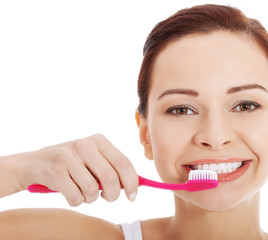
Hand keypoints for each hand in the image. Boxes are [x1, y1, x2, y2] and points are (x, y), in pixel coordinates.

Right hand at [20, 134, 137, 205]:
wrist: (34, 163)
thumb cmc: (70, 164)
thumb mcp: (92, 158)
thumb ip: (112, 167)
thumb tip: (135, 184)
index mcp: (98, 140)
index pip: (123, 162)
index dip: (132, 182)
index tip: (133, 196)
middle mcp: (85, 145)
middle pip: (110, 178)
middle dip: (113, 194)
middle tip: (108, 198)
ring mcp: (69, 156)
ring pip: (93, 190)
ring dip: (91, 198)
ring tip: (84, 192)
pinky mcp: (56, 170)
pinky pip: (76, 197)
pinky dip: (77, 201)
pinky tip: (71, 193)